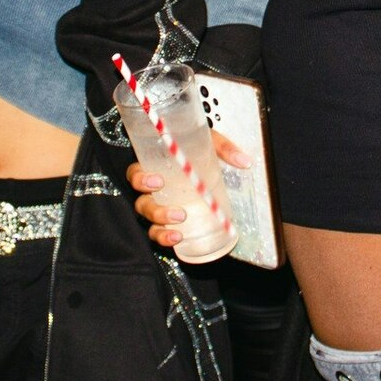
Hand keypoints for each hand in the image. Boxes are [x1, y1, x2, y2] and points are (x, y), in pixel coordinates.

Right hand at [128, 131, 252, 249]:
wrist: (210, 167)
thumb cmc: (200, 151)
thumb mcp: (209, 143)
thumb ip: (224, 149)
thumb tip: (245, 161)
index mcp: (156, 166)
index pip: (135, 173)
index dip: (140, 179)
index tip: (158, 181)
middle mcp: (153, 189)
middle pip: (141, 201)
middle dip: (155, 209)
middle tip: (178, 211)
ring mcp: (159, 206)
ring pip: (148, 218)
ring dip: (161, 223)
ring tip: (180, 224)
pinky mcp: (167, 220)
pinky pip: (158, 232)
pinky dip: (164, 237)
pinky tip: (177, 237)